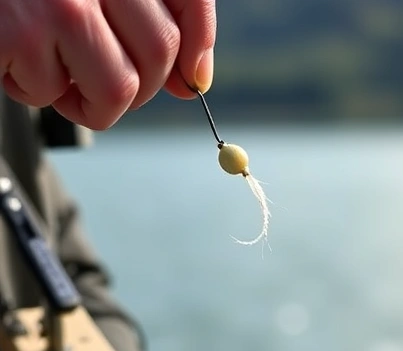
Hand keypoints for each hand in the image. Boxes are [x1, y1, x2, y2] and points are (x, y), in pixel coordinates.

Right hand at [0, 0, 215, 129]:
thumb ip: (148, 27)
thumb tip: (194, 81)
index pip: (191, 1)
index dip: (197, 47)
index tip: (191, 80)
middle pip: (159, 53)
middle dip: (138, 88)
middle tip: (103, 82)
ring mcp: (64, 3)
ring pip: (120, 88)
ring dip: (94, 104)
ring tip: (63, 80)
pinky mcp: (23, 32)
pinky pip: (56, 94)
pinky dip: (38, 92)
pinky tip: (19, 64)